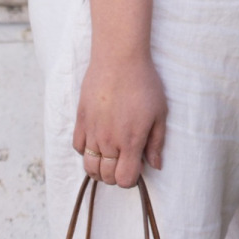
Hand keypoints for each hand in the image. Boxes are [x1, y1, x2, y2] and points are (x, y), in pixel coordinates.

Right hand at [73, 53, 167, 187]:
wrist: (119, 59)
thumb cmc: (144, 83)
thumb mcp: (160, 112)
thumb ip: (156, 142)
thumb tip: (155, 166)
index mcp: (130, 141)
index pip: (124, 180)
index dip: (130, 179)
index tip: (136, 167)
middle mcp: (108, 141)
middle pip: (106, 177)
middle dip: (116, 175)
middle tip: (124, 161)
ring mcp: (92, 131)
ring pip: (89, 166)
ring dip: (99, 167)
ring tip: (110, 156)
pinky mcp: (81, 120)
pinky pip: (78, 147)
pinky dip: (86, 150)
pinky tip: (97, 140)